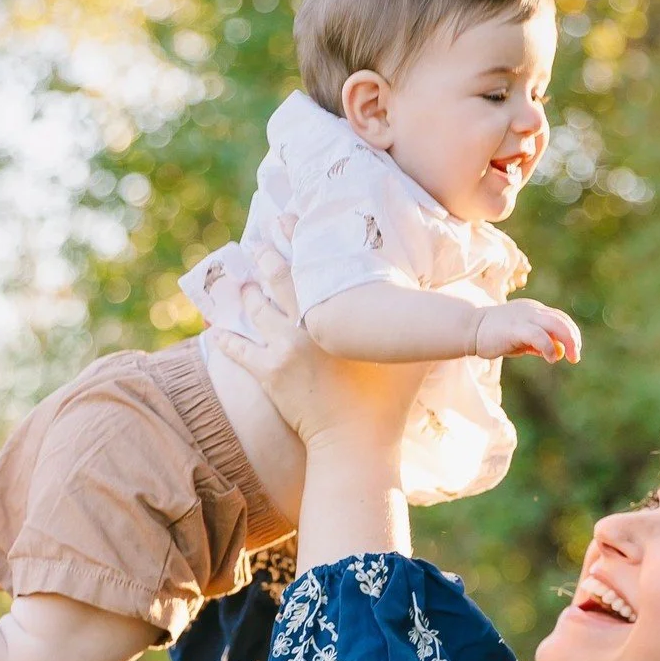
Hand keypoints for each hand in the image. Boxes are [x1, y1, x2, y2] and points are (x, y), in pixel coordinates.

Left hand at [213, 247, 429, 451]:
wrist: (356, 442)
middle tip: (262, 236)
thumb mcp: (416, 355)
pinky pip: (238, 349)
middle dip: (268, 254)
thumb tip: (444, 293)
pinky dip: (227, 336)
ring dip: (248, 292)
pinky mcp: (268, 373)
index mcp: (340, 313)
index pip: (314, 265)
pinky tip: (215, 327)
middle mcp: (309, 322)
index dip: (298, 239)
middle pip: (280, 278)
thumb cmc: (390, 401)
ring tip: (241, 280)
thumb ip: (424, 320)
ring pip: (258, 309)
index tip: (287, 218)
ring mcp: (284, 347)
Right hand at [471, 299, 581, 363]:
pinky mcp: (516, 328)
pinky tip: (551, 358)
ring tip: (569, 358)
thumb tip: (558, 352)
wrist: (469, 329)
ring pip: (556, 324)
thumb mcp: (520, 340)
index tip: (573, 351)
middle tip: (576, 357)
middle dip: (573, 338)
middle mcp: (532, 310)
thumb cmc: (494, 336)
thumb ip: (538, 343)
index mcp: (534, 310)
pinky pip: (539, 335)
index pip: (560, 318)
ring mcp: (524, 317)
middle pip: (562, 320)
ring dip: (568, 341)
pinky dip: (549, 347)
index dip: (571, 334)